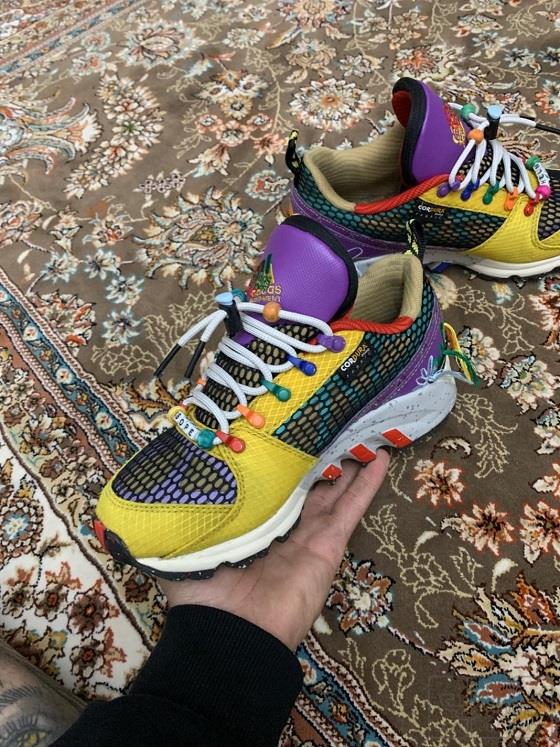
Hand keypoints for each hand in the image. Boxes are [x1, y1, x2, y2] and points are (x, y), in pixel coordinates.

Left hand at [160, 450, 389, 649]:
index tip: (284, 430)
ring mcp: (308, 534)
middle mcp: (280, 525)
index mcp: (248, 523)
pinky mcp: (329, 544)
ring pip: (334, 490)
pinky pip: (351, 508)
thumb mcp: (184, 545)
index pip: (267, 484)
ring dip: (348, 462)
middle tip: (329, 424)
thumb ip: (186, 514)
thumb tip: (175, 478)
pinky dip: (367, 484)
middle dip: (318, 456)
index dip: (277, 459)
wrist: (232, 633)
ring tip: (361, 431)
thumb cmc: (204, 592)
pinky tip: (382, 457)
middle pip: (306, 484)